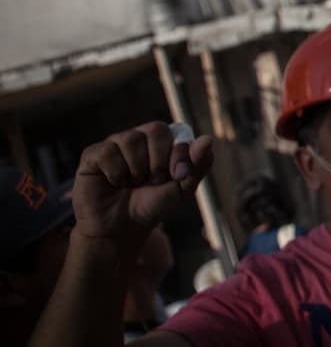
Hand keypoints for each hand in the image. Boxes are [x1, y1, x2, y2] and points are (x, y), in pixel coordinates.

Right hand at [72, 122, 212, 251]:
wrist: (123, 229)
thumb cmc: (152, 206)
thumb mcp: (182, 189)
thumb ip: (197, 165)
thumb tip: (208, 140)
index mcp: (162, 141)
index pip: (176, 131)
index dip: (179, 153)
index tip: (177, 175)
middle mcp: (139, 137)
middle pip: (155, 130)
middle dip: (159, 161)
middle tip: (152, 181)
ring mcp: (116, 144)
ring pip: (131, 139)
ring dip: (137, 169)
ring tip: (132, 183)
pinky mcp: (93, 155)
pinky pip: (108, 152)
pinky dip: (116, 173)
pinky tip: (115, 183)